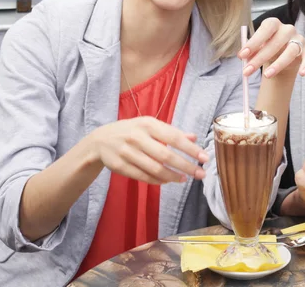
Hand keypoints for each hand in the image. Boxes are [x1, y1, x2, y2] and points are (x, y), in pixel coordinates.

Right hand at [91, 117, 208, 184]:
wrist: (100, 140)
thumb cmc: (131, 131)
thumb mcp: (149, 125)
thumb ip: (171, 132)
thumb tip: (194, 137)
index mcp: (148, 124)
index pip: (174, 137)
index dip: (190, 149)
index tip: (204, 158)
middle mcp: (137, 137)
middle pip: (166, 156)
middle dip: (185, 166)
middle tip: (200, 174)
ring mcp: (127, 152)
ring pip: (155, 169)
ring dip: (173, 176)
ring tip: (184, 179)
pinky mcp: (120, 166)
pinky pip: (143, 176)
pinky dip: (158, 180)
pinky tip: (167, 181)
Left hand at [238, 18, 304, 78]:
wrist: (282, 54)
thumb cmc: (267, 48)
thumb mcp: (257, 48)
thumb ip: (251, 51)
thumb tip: (242, 56)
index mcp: (273, 24)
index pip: (265, 29)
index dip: (254, 42)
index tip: (242, 55)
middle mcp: (287, 29)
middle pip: (275, 43)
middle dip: (260, 58)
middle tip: (247, 71)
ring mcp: (299, 39)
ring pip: (290, 51)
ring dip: (278, 64)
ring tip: (266, 76)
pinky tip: (302, 74)